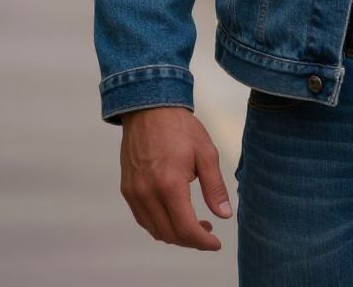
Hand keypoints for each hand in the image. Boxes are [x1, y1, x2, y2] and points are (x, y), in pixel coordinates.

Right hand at [119, 106, 231, 249]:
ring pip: (154, 229)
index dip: (202, 242)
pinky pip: (143, 218)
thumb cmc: (180, 127)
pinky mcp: (127, 189)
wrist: (149, 108)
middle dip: (191, 240)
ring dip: (175, 234)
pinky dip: (159, 224)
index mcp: (169, 185)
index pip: (185, 228)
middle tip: (208, 232)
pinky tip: (174, 214)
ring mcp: (134, 193)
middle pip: (169, 234)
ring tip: (194, 224)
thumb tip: (224, 215)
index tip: (215, 243)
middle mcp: (148, 194)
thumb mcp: (206, 153)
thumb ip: (214, 187)